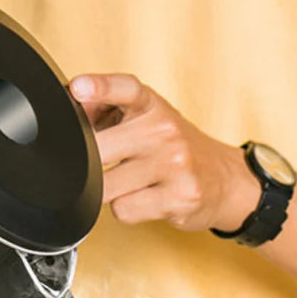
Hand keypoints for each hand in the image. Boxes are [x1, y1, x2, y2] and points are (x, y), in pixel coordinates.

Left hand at [70, 73, 257, 231]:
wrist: (224, 180)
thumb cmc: (174, 150)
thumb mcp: (147, 120)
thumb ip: (106, 111)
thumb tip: (72, 108)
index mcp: (153, 106)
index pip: (126, 89)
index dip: (101, 87)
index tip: (78, 88)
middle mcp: (165, 131)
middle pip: (100, 150)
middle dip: (88, 163)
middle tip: (103, 164)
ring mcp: (174, 164)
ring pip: (107, 187)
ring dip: (109, 191)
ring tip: (131, 183)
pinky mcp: (179, 198)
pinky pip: (124, 210)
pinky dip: (126, 210)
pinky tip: (144, 199)